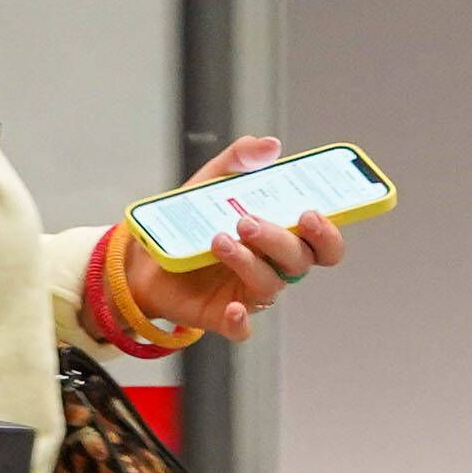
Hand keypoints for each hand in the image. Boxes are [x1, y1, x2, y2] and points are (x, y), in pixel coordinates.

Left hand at [120, 135, 349, 345]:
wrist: (144, 255)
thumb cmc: (191, 220)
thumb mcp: (210, 182)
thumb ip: (239, 160)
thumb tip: (270, 144)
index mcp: (281, 236)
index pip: (323, 243)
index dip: (327, 234)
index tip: (310, 214)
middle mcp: (273, 266)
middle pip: (298, 261)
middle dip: (279, 240)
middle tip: (248, 222)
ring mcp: (250, 293)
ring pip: (269, 285)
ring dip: (248, 262)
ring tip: (218, 240)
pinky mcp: (224, 316)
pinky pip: (242, 328)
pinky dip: (240, 321)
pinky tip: (231, 307)